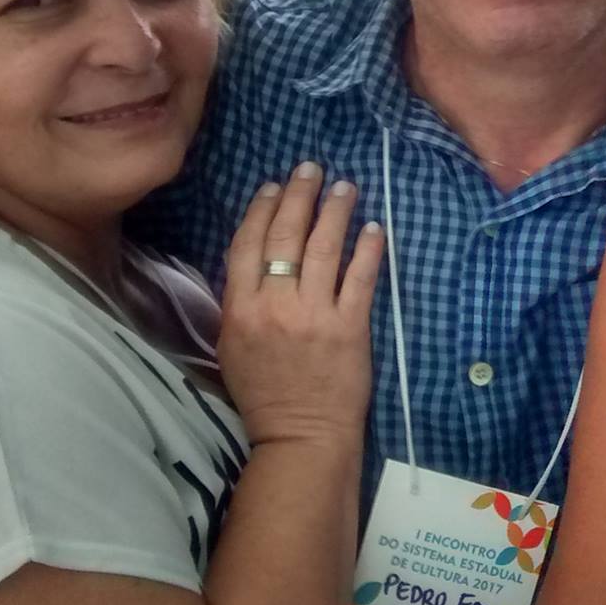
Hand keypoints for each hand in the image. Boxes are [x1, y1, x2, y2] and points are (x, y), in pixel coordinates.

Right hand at [219, 162, 381, 448]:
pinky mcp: (350, 328)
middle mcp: (274, 307)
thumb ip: (240, 304)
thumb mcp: (232, 348)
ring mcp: (314, 315)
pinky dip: (368, 249)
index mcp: (239, 311)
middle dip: (299, 197)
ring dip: (335, 212)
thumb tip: (252, 261)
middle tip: (311, 169)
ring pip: (324, 249)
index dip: (261, 211)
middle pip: (285, 238)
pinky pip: (361, 279)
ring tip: (345, 186)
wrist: (300, 435)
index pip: (247, 246)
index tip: (273, 186)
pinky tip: (374, 227)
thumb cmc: (264, 395)